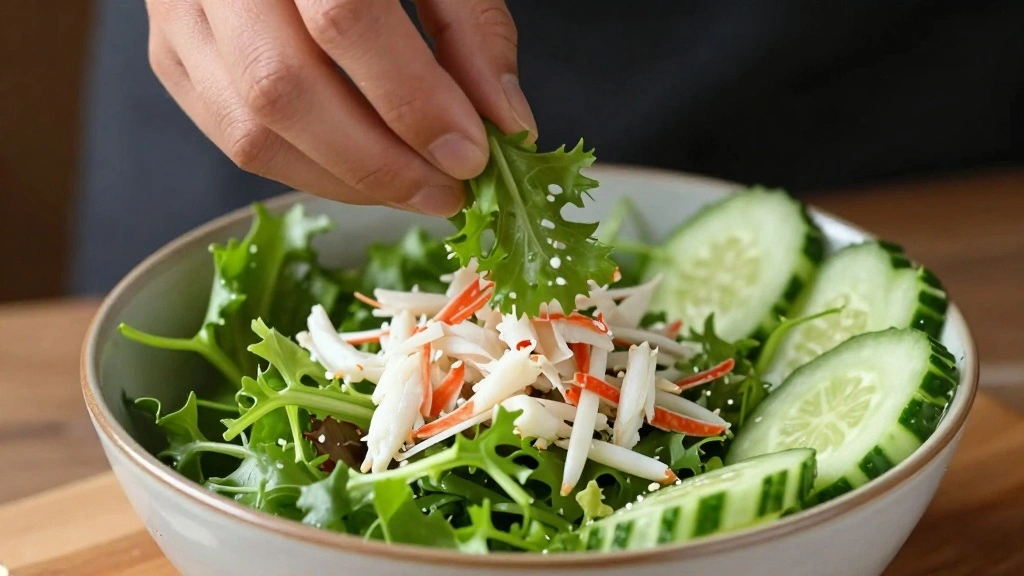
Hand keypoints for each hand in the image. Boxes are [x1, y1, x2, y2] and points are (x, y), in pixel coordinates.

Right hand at [145, 0, 536, 216]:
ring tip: (414, 190)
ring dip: (345, 182)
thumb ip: (471, 28)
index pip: (344, 20)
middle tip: (447, 191)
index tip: (471, 154)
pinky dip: (308, 171)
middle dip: (379, 164)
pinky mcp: (171, 55)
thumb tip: (505, 124)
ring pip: (250, 130)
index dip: (412, 100)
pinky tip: (363, 174)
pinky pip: (233, 139)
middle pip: (283, 90)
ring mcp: (181, 14)